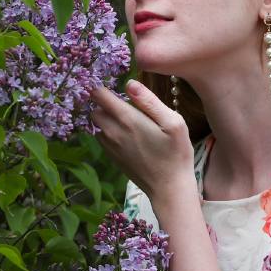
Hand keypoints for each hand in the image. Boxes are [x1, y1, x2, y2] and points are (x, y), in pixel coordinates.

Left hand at [89, 80, 196, 209]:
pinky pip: (100, 136)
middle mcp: (112, 131)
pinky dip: (106, 130)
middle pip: (93, 108)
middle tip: (122, 102)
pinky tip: (125, 132)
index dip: (100, 85)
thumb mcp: (173, 123)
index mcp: (126, 119)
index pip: (98, 94)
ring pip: (95, 123)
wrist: (168, 188)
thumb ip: (149, 101)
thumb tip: (129, 83)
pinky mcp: (111, 156)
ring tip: (125, 117)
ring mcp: (109, 145)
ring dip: (104, 116)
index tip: (110, 82)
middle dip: (103, 102)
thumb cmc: (176, 154)